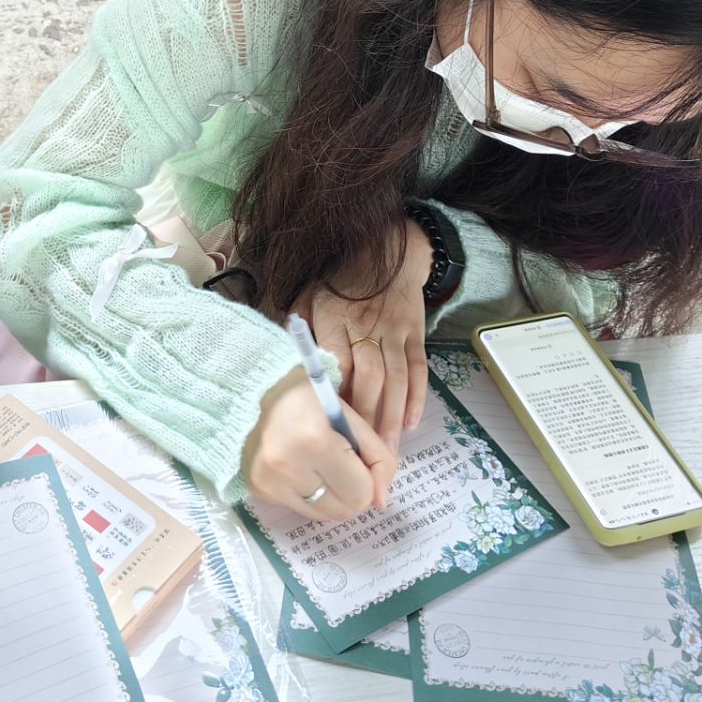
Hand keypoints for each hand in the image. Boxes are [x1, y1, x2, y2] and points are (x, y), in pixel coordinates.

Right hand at [242, 371, 397, 521]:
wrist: (253, 389)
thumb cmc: (307, 397)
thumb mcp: (349, 415)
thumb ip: (377, 456)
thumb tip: (382, 502)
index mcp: (315, 441)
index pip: (361, 493)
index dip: (368, 478)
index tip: (358, 458)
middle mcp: (287, 466)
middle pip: (344, 510)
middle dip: (352, 489)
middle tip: (340, 460)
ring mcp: (269, 481)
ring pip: (323, 515)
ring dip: (331, 495)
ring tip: (320, 463)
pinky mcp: (259, 490)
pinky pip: (300, 509)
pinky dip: (308, 493)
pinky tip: (300, 466)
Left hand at [299, 216, 431, 452]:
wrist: (386, 247)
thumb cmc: (338, 278)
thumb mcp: (308, 295)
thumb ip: (298, 329)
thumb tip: (284, 363)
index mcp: (335, 319)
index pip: (338, 364)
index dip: (336, 397)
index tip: (330, 429)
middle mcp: (367, 327)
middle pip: (370, 378)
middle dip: (367, 418)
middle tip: (362, 455)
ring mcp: (395, 331)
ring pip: (396, 379)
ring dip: (393, 417)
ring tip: (388, 453)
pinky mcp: (415, 333)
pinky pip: (418, 369)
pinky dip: (416, 396)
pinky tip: (411, 423)